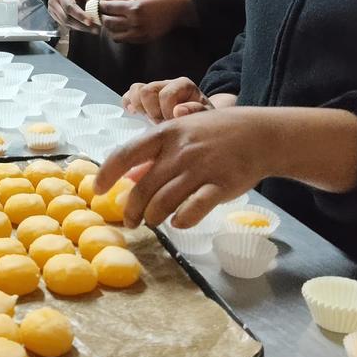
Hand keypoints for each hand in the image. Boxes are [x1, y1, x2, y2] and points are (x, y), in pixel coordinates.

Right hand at [47, 0, 97, 32]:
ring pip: (65, 24)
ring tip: (93, 29)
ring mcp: (52, 10)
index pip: (69, 6)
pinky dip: (75, 27)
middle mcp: (53, 2)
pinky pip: (64, 24)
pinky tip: (85, 27)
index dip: (80, 15)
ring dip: (80, 28)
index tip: (90, 21)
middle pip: (66, 18)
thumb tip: (101, 4)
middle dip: (81, 25)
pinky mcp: (53, 15)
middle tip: (96, 29)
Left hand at [95, 106, 356, 228]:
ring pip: (164, 202)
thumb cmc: (213, 135)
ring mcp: (200, 168)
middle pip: (142, 188)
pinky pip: (193, 209)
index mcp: (165, 134)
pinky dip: (181, 220)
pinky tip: (178, 222)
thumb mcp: (180, 133)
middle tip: (130, 220)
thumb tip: (127, 176)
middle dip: (131, 209)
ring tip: (153, 221)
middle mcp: (179, 151)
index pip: (125, 154)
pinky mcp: (220, 185)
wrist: (259, 134)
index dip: (107, 174)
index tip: (97, 190)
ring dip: (153, 217)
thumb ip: (153, 155)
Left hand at [98, 0, 195, 43]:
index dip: (101, 5)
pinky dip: (118, 34)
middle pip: (109, 22)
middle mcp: (135, 22)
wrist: (178, 9)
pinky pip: (124, 40)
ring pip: (114, 34)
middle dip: (102, 16)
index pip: (109, 8)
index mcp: (134, 8)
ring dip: (109, 27)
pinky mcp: (143, 39)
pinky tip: (120, 26)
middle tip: (102, 12)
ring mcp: (139, 33)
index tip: (99, 3)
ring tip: (111, 19)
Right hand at [122, 77, 235, 121]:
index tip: (174, 124)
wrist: (200, 120)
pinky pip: (129, 94)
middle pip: (147, 91)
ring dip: (141, 108)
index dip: (166, 112)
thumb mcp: (206, 116)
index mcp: (184, 85)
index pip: (166, 95)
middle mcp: (168, 83)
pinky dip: (128, 104)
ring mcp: (155, 89)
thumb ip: (196, 112)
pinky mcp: (144, 97)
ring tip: (152, 120)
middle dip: (152, 112)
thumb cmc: (202, 118)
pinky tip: (135, 114)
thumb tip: (178, 111)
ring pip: (136, 89)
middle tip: (162, 124)